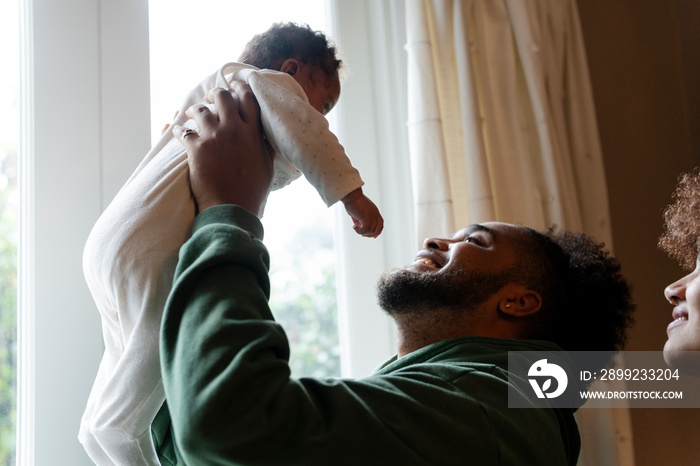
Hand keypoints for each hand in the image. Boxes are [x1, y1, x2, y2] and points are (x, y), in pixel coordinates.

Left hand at [171, 83, 273, 214]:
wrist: (232, 207)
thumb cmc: (252, 190)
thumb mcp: (267, 166)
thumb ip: (265, 146)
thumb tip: (266, 135)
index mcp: (253, 133)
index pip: (248, 99)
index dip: (240, 87)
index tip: (235, 86)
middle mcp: (234, 130)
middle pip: (222, 97)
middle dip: (214, 94)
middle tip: (209, 98)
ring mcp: (214, 138)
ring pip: (200, 110)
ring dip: (195, 110)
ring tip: (191, 115)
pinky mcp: (196, 149)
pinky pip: (183, 131)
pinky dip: (178, 130)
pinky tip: (177, 131)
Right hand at [342, 188, 383, 237]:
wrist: (351, 195)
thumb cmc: (352, 201)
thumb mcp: (357, 212)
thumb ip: (358, 219)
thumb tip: (357, 225)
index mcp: (375, 212)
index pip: (380, 224)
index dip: (378, 232)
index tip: (372, 237)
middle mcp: (375, 214)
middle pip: (378, 229)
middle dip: (370, 234)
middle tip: (362, 234)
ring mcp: (372, 216)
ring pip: (371, 231)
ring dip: (362, 232)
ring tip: (355, 227)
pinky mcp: (367, 217)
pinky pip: (365, 230)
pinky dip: (359, 231)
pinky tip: (354, 227)